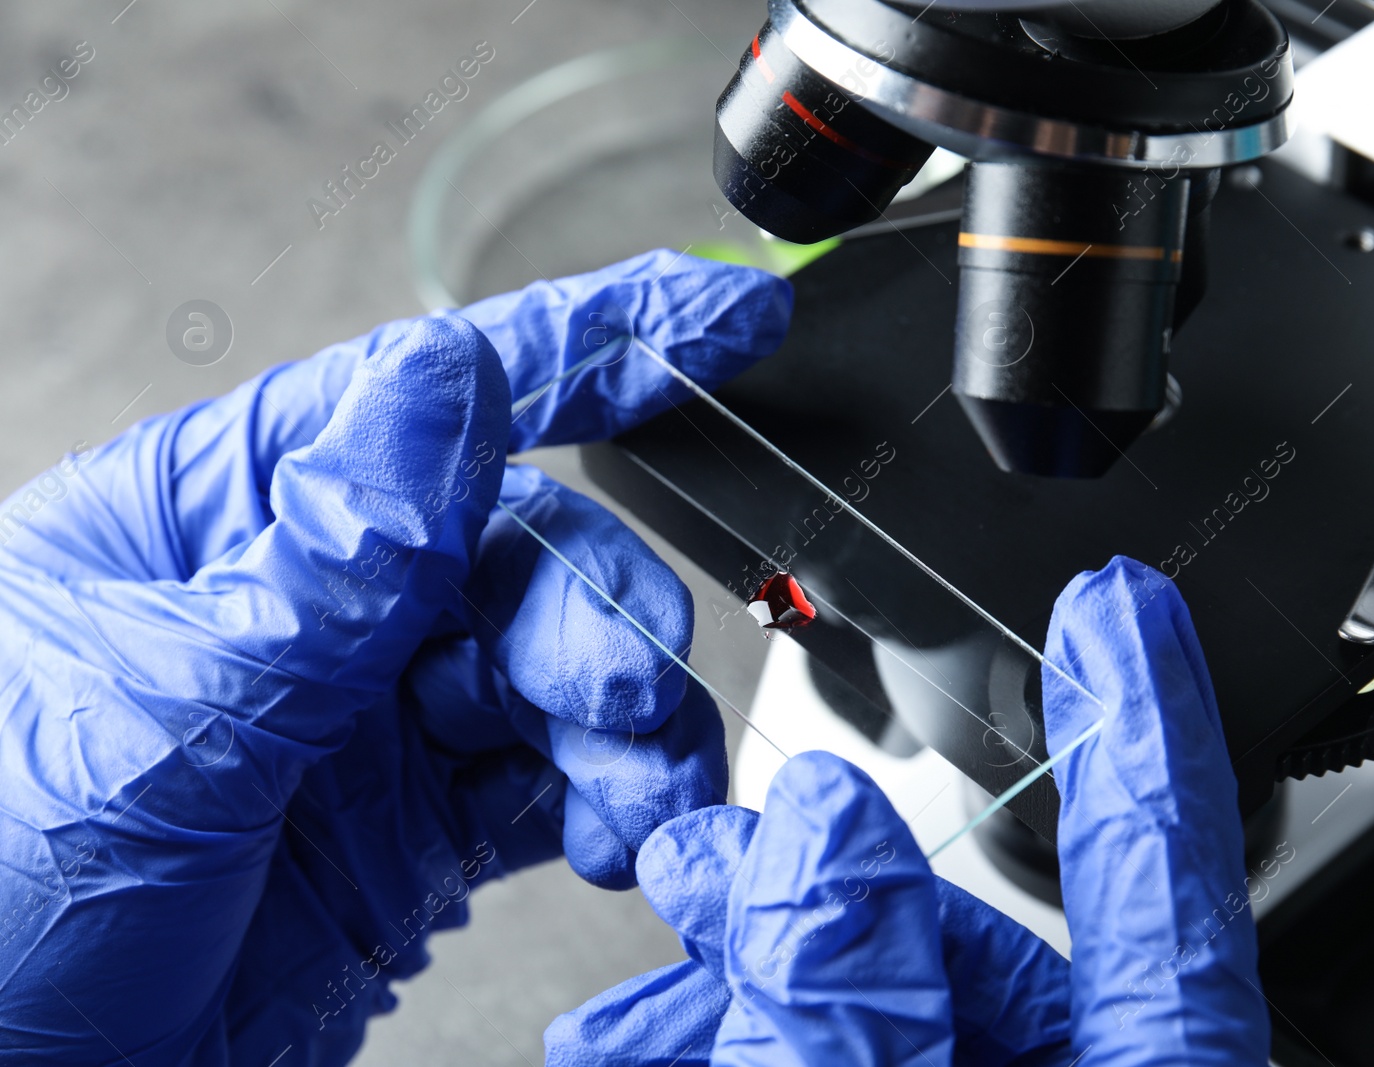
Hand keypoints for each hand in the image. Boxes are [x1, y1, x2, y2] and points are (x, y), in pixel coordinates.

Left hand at [0, 250, 792, 1064]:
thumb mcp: (161, 716)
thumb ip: (329, 563)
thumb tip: (446, 385)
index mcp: (222, 516)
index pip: (425, 395)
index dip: (593, 338)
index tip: (724, 309)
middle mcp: (315, 603)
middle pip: (517, 547)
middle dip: (590, 609)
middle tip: (612, 684)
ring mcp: (376, 718)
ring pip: (557, 669)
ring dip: (621, 723)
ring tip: (633, 788)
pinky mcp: (423, 827)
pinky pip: (559, 781)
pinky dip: (612, 801)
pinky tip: (618, 834)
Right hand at [547, 556, 1268, 1064]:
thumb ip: (849, 1018)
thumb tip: (820, 833)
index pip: (1162, 873)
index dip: (1140, 717)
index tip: (1124, 605)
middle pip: (969, 935)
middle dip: (820, 867)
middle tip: (706, 846)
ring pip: (878, 1003)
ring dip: (752, 961)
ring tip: (647, 955)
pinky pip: (831, 1058)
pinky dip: (741, 1034)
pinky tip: (644, 1033)